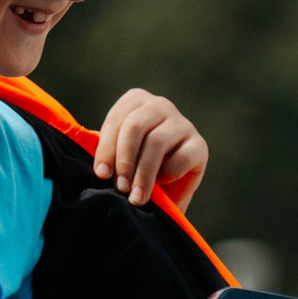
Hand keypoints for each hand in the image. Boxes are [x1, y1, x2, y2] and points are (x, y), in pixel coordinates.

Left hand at [96, 89, 208, 211]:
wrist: (164, 194)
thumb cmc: (133, 171)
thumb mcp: (116, 158)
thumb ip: (106, 153)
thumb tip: (97, 166)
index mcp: (135, 101)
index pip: (117, 120)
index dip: (106, 149)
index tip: (102, 174)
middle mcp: (160, 105)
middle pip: (135, 127)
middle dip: (124, 161)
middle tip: (120, 188)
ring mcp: (182, 123)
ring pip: (156, 142)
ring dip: (143, 174)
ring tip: (136, 197)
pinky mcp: (200, 145)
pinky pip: (182, 157)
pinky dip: (169, 174)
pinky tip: (162, 186)